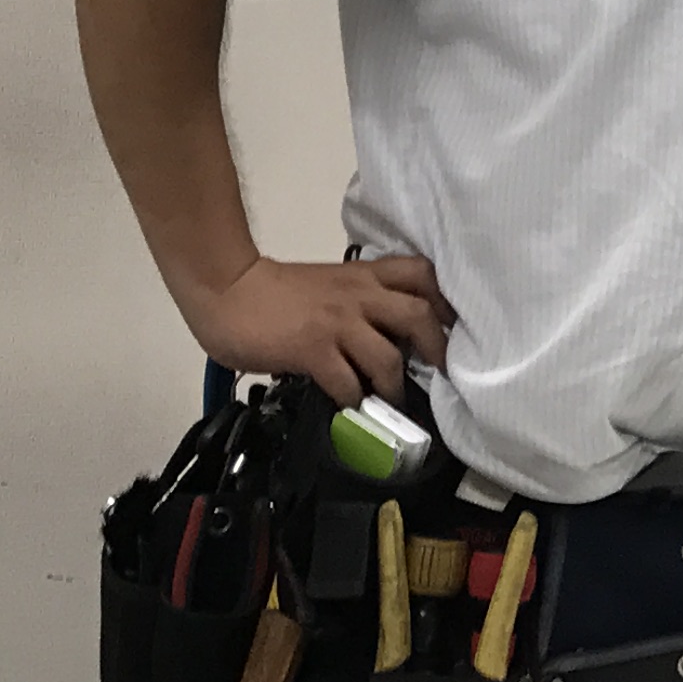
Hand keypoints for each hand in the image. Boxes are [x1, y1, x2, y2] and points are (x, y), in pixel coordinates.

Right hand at [178, 252, 452, 407]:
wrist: (229, 289)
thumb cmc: (275, 290)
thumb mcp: (330, 284)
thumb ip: (358, 302)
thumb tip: (381, 336)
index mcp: (364, 275)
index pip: (421, 273)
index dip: (444, 301)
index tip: (453, 326)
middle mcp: (360, 295)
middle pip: (418, 314)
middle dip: (435, 348)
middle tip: (439, 373)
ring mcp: (338, 322)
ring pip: (388, 355)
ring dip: (394, 385)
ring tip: (392, 402)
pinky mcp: (314, 349)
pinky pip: (347, 381)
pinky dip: (354, 399)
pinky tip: (350, 408)